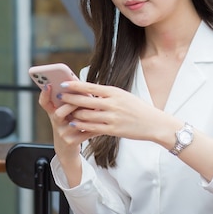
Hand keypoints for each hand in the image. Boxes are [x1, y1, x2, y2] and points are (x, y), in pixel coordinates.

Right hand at [38, 85, 92, 165]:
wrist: (66, 151)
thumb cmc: (68, 128)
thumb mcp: (64, 115)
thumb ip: (69, 102)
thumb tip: (82, 87)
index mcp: (53, 113)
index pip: (44, 103)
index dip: (44, 94)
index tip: (48, 85)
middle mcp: (56, 123)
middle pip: (59, 113)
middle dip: (71, 104)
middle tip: (83, 97)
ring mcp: (63, 133)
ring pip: (74, 123)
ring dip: (86, 115)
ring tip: (97, 109)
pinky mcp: (72, 141)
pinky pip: (85, 132)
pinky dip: (95, 127)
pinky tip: (102, 122)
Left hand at [55, 80, 174, 142]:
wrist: (153, 123)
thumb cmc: (137, 108)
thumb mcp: (123, 95)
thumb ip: (107, 94)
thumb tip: (90, 90)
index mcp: (114, 92)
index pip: (90, 86)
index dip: (75, 85)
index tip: (63, 84)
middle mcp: (112, 103)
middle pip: (85, 100)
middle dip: (69, 99)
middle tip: (59, 97)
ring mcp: (112, 117)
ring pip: (86, 115)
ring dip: (73, 113)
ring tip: (63, 111)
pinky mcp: (113, 130)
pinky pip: (92, 127)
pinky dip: (81, 125)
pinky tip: (74, 123)